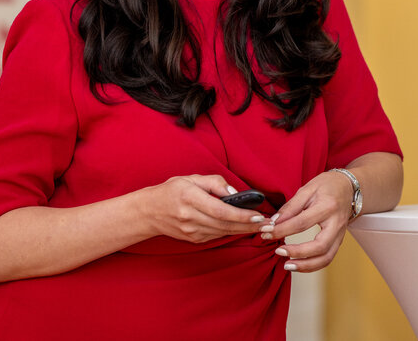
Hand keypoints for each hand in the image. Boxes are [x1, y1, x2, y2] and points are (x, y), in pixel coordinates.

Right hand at [145, 174, 266, 242]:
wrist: (149, 212)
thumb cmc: (171, 191)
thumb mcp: (190, 178)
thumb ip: (214, 183)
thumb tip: (234, 193)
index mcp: (190, 198)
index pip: (221, 210)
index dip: (242, 215)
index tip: (259, 216)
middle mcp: (190, 217)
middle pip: (225, 225)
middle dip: (249, 225)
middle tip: (268, 224)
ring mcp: (191, 231)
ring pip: (223, 232)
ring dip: (243, 230)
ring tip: (261, 226)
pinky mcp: (193, 239)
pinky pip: (217, 235)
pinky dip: (231, 232)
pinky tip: (243, 228)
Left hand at [261, 171, 352, 272]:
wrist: (349, 187)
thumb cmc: (327, 185)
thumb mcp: (307, 189)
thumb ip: (290, 207)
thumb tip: (274, 222)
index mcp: (327, 206)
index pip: (302, 223)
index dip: (282, 230)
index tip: (267, 232)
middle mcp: (337, 223)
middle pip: (319, 246)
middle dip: (297, 253)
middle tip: (279, 252)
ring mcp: (340, 234)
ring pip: (326, 258)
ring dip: (306, 266)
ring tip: (287, 265)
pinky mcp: (339, 241)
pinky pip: (327, 258)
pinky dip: (313, 265)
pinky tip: (298, 264)